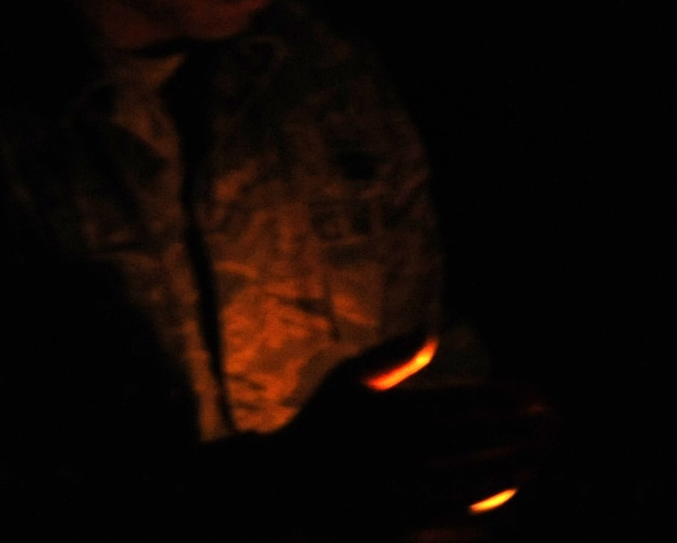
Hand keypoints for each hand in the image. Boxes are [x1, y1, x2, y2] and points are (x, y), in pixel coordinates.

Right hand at [258, 332, 557, 537]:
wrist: (290, 485)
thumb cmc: (322, 427)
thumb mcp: (346, 380)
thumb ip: (389, 356)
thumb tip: (429, 330)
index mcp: (392, 406)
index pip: (462, 399)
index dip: (503, 395)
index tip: (534, 393)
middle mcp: (405, 443)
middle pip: (478, 433)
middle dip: (520, 425)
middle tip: (554, 418)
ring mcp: (410, 481)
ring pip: (478, 468)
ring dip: (517, 457)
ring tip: (543, 448)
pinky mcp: (411, 514)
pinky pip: (463, 502)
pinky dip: (493, 490)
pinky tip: (513, 481)